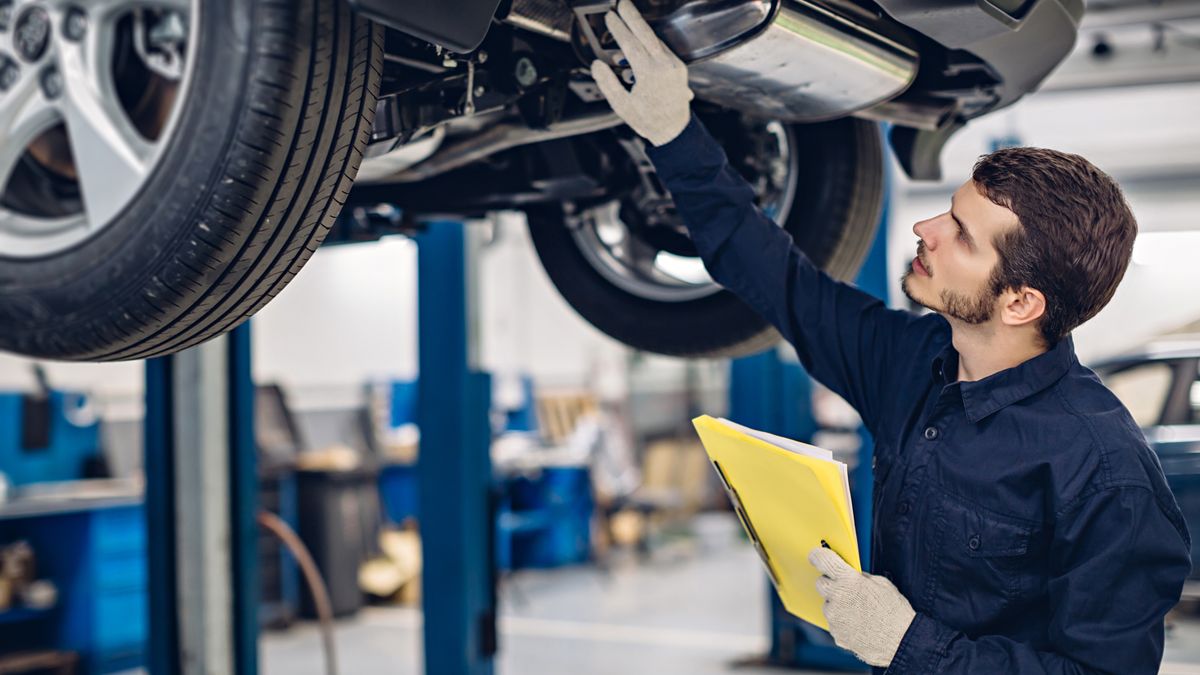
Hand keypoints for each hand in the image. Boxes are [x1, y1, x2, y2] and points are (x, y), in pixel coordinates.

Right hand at [590, 0, 693, 146]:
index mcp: (649, 73)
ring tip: (628, 16)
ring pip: (656, 39)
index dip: (618, 29)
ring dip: (641, 27)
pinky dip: (651, 40)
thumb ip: (608, 83)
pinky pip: (663, 48)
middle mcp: (664, 65)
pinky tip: (641, 38)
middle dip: (632, 16)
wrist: (674, 131)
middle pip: (646, 33)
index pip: (630, 44)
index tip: (609, 16)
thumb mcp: (622, 105)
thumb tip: (597, 65)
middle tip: (622, 2)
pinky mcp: (679, 67)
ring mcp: (674, 65)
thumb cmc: (648, 120)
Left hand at [809, 546, 915, 667]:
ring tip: (859, 612)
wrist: (901, 642)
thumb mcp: (882, 584)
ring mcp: (834, 617)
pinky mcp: (836, 633)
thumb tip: (852, 575)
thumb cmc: (895, 612)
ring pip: (828, 605)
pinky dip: (843, 622)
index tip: (816, 555)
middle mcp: (837, 597)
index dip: (818, 556)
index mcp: (848, 580)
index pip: (823, 560)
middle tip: (845, 588)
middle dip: (830, 583)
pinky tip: (859, 625)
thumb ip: (861, 577)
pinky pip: (834, 622)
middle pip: (820, 583)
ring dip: (838, 605)